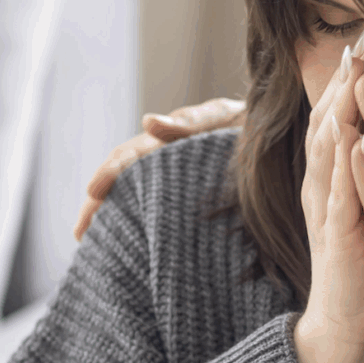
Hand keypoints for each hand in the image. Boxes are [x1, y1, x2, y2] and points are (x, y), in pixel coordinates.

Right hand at [72, 97, 245, 239]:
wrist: (282, 133)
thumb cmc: (256, 124)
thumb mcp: (225, 118)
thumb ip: (191, 122)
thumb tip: (148, 122)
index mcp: (174, 135)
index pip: (130, 153)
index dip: (110, 173)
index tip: (91, 194)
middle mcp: (170, 153)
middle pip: (126, 177)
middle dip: (100, 203)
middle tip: (81, 233)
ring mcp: (181, 172)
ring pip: (139, 193)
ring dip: (115, 215)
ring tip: (93, 242)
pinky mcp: (194, 192)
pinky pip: (162, 207)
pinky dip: (142, 221)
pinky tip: (132, 243)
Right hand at [295, 46, 363, 362]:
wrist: (353, 324)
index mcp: (343, 177)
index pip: (350, 117)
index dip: (361, 78)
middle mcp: (328, 187)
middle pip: (334, 122)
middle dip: (348, 79)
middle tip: (363, 35)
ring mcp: (328, 211)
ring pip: (329, 150)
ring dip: (341, 109)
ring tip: (355, 69)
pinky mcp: (334, 239)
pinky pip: (338, 196)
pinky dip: (344, 166)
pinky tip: (351, 137)